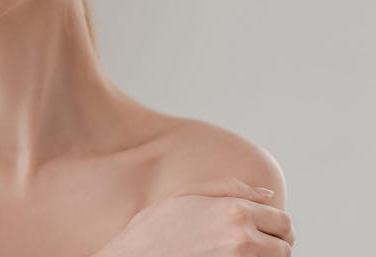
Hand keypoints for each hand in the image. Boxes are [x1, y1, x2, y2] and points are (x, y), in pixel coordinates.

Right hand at [96, 176, 295, 256]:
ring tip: (239, 253)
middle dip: (275, 245)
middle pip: (285, 247)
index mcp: (234, 210)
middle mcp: (242, 238)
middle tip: (253, 245)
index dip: (276, 226)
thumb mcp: (186, 195)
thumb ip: (230, 188)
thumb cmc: (154, 228)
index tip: (265, 231)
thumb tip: (267, 195)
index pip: (282, 221)